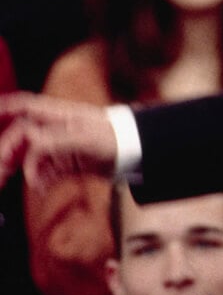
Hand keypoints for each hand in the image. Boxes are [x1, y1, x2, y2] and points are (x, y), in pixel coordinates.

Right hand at [0, 92, 117, 190]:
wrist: (137, 153)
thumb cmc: (115, 137)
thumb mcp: (85, 137)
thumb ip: (55, 139)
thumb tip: (28, 141)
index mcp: (58, 116)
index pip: (25, 107)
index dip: (4, 109)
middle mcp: (56, 130)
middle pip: (21, 137)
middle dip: (6, 152)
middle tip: (1, 171)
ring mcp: (60, 147)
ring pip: (30, 157)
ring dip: (22, 169)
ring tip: (22, 182)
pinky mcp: (67, 164)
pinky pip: (45, 172)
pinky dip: (40, 180)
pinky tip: (42, 188)